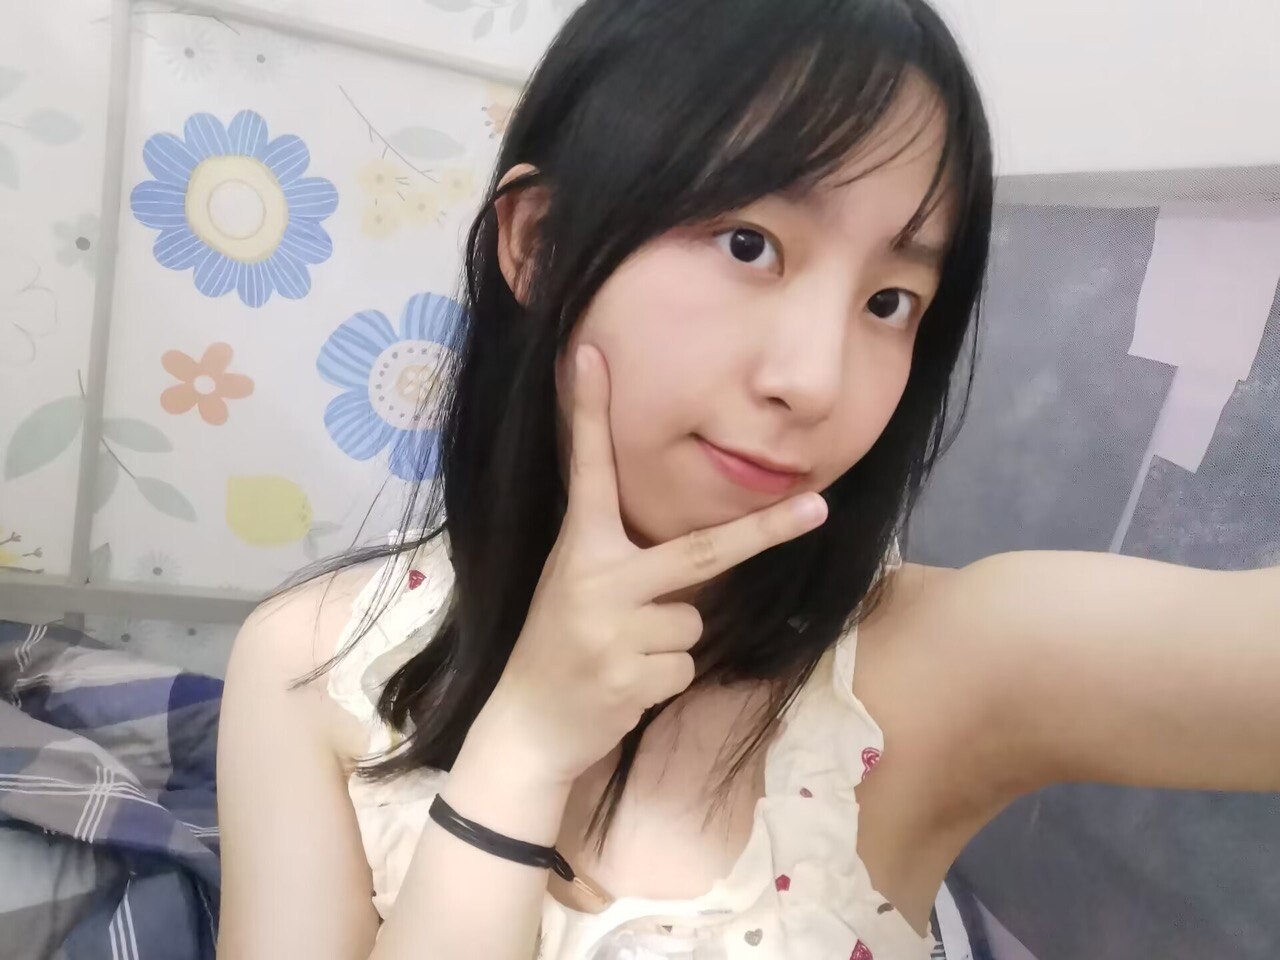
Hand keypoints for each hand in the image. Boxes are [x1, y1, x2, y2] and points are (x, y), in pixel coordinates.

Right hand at [484, 345, 827, 784]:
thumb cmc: (561, 646)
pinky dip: (666, 678)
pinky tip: (624, 684)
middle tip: (817, 509)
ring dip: (674, 642)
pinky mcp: (628, 677)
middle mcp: (593, 580)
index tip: (591, 356)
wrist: (527, 726)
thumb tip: (704, 556)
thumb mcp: (577, 587)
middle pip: (701, 551)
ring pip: (695, 622)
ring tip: (624, 655)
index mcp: (578, 549)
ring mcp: (611, 630)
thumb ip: (626, 560)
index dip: (589, 414)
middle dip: (764, 530)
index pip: (589, 472)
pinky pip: (686, 666)